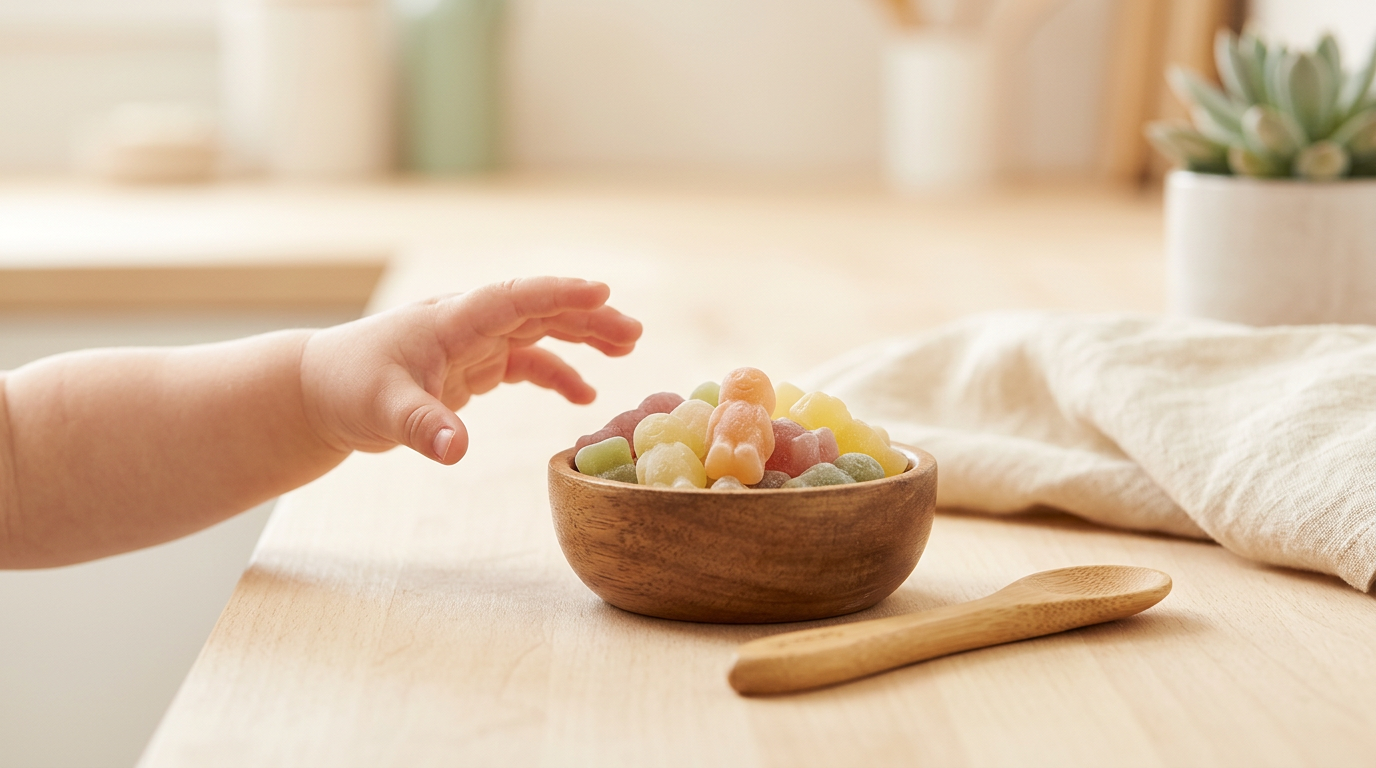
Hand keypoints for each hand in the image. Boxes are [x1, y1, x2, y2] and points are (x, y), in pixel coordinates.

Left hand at [300, 277, 641, 463]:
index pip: (514, 298)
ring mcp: (473, 344)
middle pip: (539, 310)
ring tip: (627, 349)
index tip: (602, 293)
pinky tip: (584, 396)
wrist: (320, 392)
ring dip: (582, 336)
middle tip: (633, 333)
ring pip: (539, 330)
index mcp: (451, 320)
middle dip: (587, 317)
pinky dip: (557, 373)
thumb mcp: (381, 409)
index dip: (558, 294)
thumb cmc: (346, 388)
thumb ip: (421, 426)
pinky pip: (526, 363)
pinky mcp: (472, 367)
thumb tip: (455, 451)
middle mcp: (468, 324)